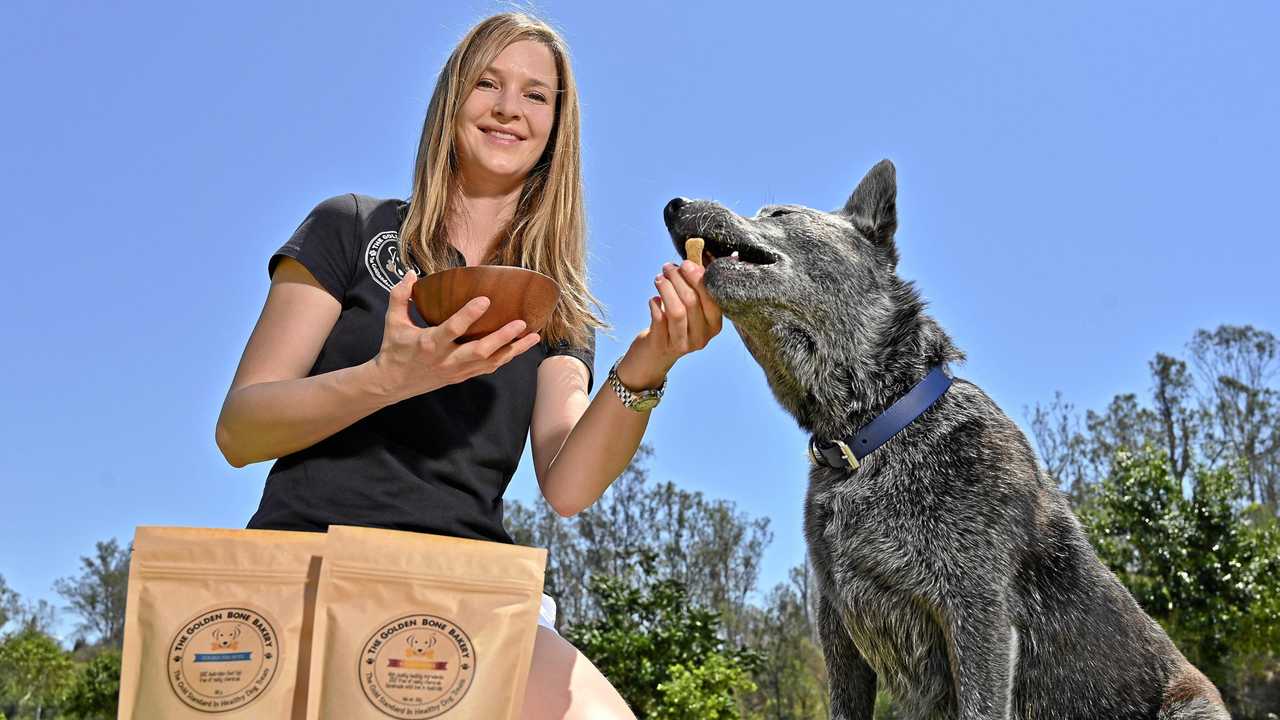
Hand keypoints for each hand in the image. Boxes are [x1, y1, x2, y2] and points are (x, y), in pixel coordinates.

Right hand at [371, 270, 541, 400]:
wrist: (392, 384)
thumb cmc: (394, 349)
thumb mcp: (393, 322)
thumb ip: (400, 296)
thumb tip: (411, 274)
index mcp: (429, 343)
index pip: (452, 329)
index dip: (468, 315)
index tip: (485, 300)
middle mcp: (446, 359)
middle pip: (479, 350)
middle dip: (502, 337)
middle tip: (520, 323)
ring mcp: (456, 370)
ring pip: (490, 362)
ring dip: (513, 350)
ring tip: (533, 336)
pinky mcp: (462, 377)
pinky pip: (488, 368)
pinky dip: (506, 358)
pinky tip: (520, 347)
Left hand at [620, 260, 723, 387]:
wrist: (654, 355)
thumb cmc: (674, 324)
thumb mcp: (690, 307)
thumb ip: (699, 283)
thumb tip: (706, 251)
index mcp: (714, 324)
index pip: (712, 299)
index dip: (699, 278)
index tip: (686, 263)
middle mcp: (702, 336)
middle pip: (692, 301)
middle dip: (678, 279)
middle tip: (667, 267)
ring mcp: (683, 344)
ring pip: (677, 311)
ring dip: (666, 289)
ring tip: (659, 278)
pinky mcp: (663, 346)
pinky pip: (659, 321)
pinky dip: (655, 305)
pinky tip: (653, 300)